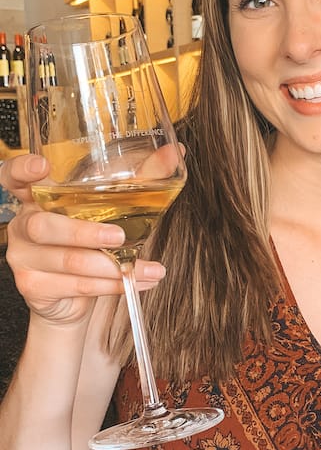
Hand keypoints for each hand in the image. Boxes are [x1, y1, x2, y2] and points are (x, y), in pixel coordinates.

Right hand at [1, 153, 165, 325]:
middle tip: (119, 237)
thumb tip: (174, 152)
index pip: (13, 177)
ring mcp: (24, 258)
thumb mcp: (116, 207)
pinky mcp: (34, 286)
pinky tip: (134, 281)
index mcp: (37, 197)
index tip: (41, 167)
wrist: (74, 297)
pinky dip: (112, 286)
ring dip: (112, 267)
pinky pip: (76, 286)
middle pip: (44, 226)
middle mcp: (24, 225)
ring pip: (68, 261)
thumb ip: (143, 178)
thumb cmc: (94, 243)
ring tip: (147, 268)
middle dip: (85, 233)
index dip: (21, 170)